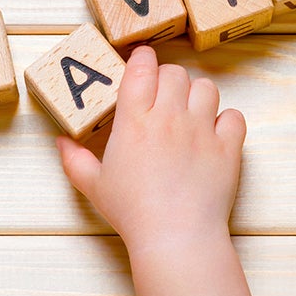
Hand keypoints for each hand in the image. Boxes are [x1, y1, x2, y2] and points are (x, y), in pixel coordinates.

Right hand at [56, 45, 253, 295]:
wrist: (176, 236)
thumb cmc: (133, 212)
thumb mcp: (93, 186)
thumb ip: (75, 160)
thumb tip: (61, 142)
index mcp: (134, 122)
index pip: (142, 69)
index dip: (142, 58)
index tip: (141, 61)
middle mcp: (170, 118)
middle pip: (175, 73)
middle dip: (168, 78)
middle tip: (162, 95)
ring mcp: (202, 130)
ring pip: (206, 87)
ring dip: (197, 94)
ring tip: (189, 112)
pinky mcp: (227, 148)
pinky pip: (234, 116)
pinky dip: (226, 120)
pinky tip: (214, 133)